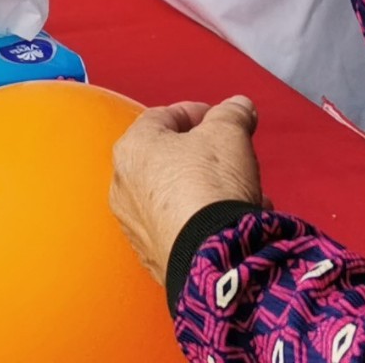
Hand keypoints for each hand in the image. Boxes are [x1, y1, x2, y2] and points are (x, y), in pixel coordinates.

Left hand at [110, 97, 264, 275]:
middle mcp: (124, 187)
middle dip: (204, 156)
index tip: (221, 119)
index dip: (197, 113)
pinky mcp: (153, 255)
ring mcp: (135, 226)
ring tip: (239, 194)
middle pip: (169, 159)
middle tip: (231, 156)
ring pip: (176, 196)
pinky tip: (231, 223)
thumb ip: (232, 113)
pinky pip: (180, 228)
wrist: (211, 257)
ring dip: (207, 191)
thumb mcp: (228, 132)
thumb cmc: (210, 188)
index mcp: (133, 148)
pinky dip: (202, 222)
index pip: (163, 117)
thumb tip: (238, 107)